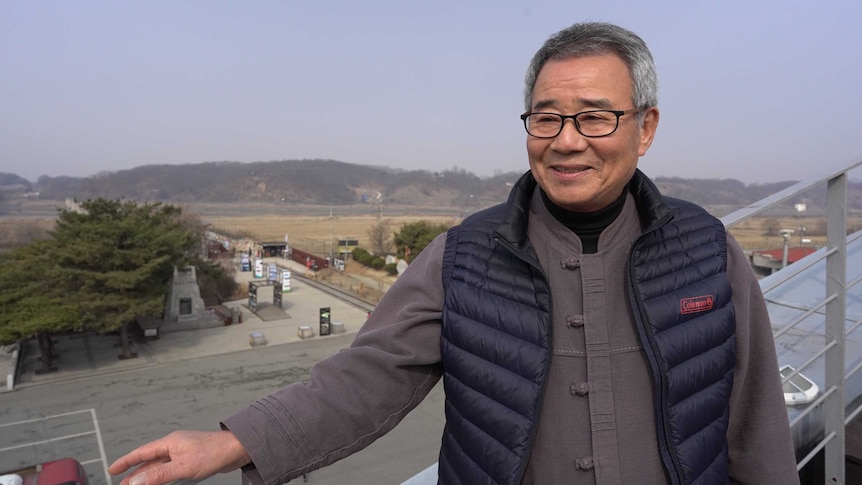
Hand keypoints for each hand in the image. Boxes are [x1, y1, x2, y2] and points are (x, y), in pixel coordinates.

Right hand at [109, 430, 251, 484]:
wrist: (238, 449)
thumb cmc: (214, 453)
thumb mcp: (183, 466)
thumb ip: (159, 474)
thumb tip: (135, 482)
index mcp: (170, 442)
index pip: (142, 452)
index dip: (126, 461)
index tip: (113, 470)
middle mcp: (175, 445)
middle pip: (149, 460)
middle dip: (134, 473)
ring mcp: (184, 452)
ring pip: (159, 465)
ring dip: (147, 475)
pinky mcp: (192, 459)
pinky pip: (171, 468)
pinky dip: (161, 476)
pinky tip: (160, 480)